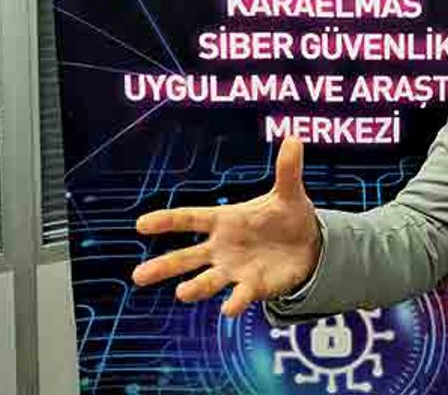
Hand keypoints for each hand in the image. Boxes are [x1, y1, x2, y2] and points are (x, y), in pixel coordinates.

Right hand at [131, 136, 320, 316]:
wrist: (308, 246)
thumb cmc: (287, 216)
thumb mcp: (288, 193)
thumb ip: (287, 170)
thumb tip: (294, 137)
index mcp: (224, 220)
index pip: (191, 218)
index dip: (167, 220)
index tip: (141, 224)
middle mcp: (222, 247)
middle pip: (187, 257)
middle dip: (164, 265)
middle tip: (139, 276)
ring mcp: (234, 269)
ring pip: (206, 281)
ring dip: (194, 288)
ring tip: (181, 293)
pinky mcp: (252, 287)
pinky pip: (239, 296)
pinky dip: (234, 302)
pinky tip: (228, 309)